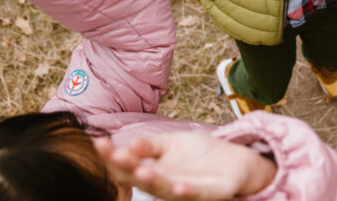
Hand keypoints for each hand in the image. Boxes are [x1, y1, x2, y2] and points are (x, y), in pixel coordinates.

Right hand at [94, 132, 276, 200]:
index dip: (113, 157)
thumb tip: (128, 144)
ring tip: (142, 172)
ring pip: (166, 190)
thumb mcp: (171, 144)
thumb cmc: (201, 155)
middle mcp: (168, 185)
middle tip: (115, 155)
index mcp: (155, 173)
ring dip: (153, 183)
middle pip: (143, 179)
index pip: (129, 167)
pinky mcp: (212, 192)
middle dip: (128, 168)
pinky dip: (187, 192)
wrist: (238, 160)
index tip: (98, 142)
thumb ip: (150, 146)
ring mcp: (189, 191)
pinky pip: (198, 194)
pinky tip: (178, 186)